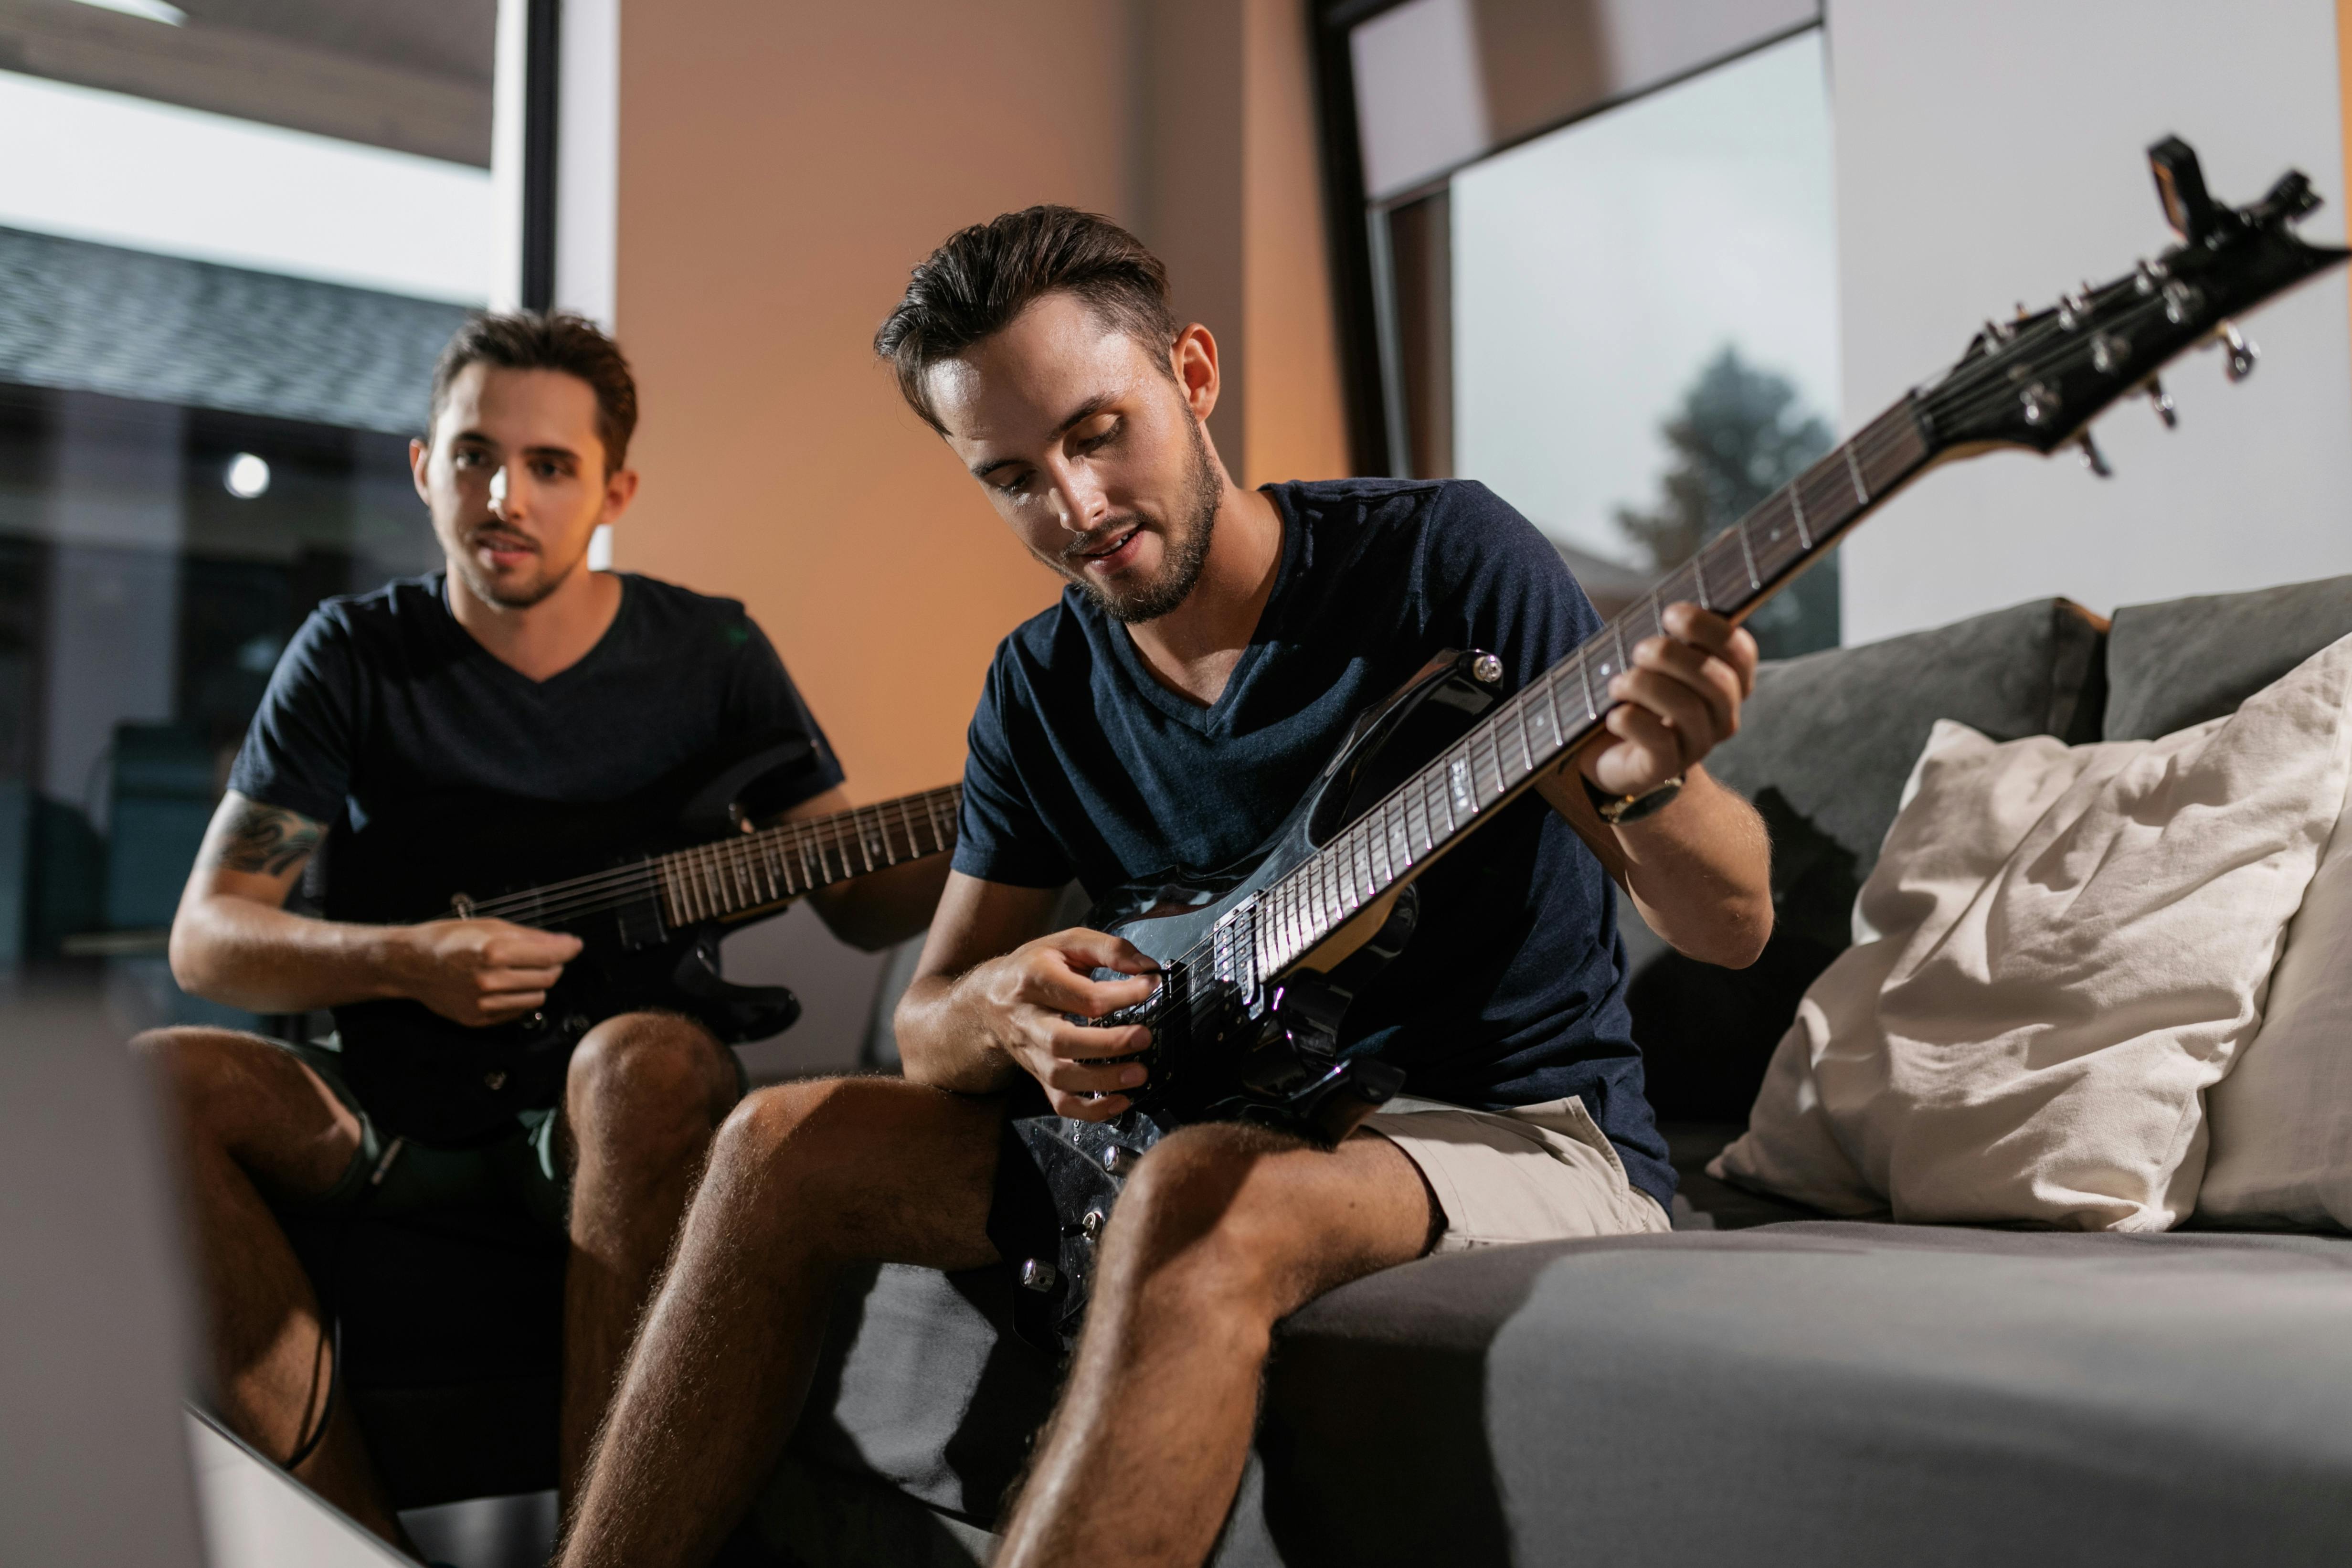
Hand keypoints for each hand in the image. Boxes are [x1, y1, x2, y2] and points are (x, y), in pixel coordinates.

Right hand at [394, 918, 583, 1026]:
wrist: (412, 965)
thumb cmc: (449, 940)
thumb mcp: (490, 926)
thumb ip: (530, 937)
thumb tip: (564, 942)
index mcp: (494, 952)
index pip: (550, 956)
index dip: (568, 949)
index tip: (574, 945)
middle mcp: (490, 980)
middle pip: (548, 978)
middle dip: (553, 965)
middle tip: (544, 955)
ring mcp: (484, 1004)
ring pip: (537, 998)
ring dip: (537, 983)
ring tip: (519, 970)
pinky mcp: (479, 1019)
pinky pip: (518, 1011)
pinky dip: (520, 998)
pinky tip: (505, 985)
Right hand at [964, 927, 1158, 1120]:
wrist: (989, 999)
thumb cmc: (1034, 967)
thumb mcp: (1068, 943)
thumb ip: (1110, 949)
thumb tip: (1147, 968)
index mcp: (1035, 980)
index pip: (1082, 995)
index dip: (1122, 994)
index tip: (1151, 986)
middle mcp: (1028, 1019)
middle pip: (1062, 1041)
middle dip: (1107, 1044)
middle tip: (1144, 1037)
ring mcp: (1031, 1052)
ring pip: (1060, 1076)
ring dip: (1102, 1080)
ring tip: (1139, 1074)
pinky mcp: (1038, 1075)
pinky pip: (1060, 1102)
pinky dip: (1091, 1110)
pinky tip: (1120, 1102)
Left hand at [1580, 603, 1757, 801]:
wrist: (1607, 752)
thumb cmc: (1635, 694)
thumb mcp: (1653, 662)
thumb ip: (1669, 637)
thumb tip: (1670, 607)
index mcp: (1727, 683)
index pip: (1740, 652)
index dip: (1710, 629)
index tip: (1670, 614)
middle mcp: (1721, 716)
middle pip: (1715, 680)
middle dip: (1672, 656)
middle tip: (1638, 650)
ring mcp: (1696, 745)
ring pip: (1686, 708)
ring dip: (1645, 686)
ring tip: (1618, 684)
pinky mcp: (1664, 767)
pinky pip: (1658, 741)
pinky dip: (1631, 721)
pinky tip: (1614, 716)